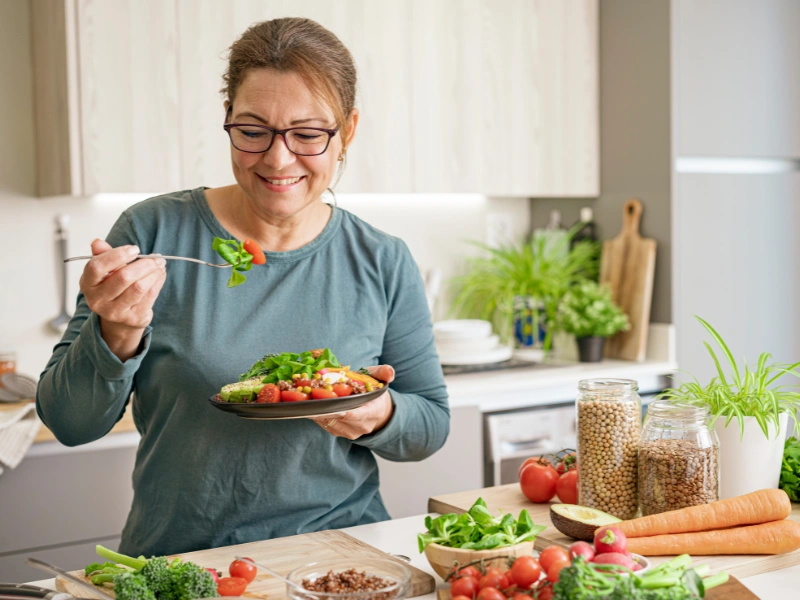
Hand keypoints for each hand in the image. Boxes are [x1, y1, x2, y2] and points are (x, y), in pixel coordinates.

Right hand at [80, 239, 166, 360]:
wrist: (119, 318)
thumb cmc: (113, 287)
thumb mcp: (105, 271)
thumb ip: (103, 255)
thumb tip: (97, 242)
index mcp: (87, 283)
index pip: (97, 267)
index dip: (117, 255)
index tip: (134, 249)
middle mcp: (97, 300)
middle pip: (123, 278)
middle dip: (144, 264)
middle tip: (157, 258)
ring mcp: (114, 312)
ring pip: (139, 288)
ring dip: (154, 273)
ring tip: (160, 265)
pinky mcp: (132, 318)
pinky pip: (149, 296)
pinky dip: (158, 282)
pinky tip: (160, 275)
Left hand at [312, 365, 395, 439]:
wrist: (376, 411)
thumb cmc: (374, 392)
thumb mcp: (379, 379)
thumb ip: (384, 373)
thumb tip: (389, 372)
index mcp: (374, 412)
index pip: (360, 414)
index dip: (347, 412)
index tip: (335, 407)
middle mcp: (362, 425)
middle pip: (341, 419)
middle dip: (326, 408)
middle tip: (312, 398)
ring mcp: (350, 431)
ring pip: (330, 422)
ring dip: (318, 412)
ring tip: (308, 400)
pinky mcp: (339, 433)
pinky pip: (325, 425)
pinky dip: (317, 415)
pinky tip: (310, 406)